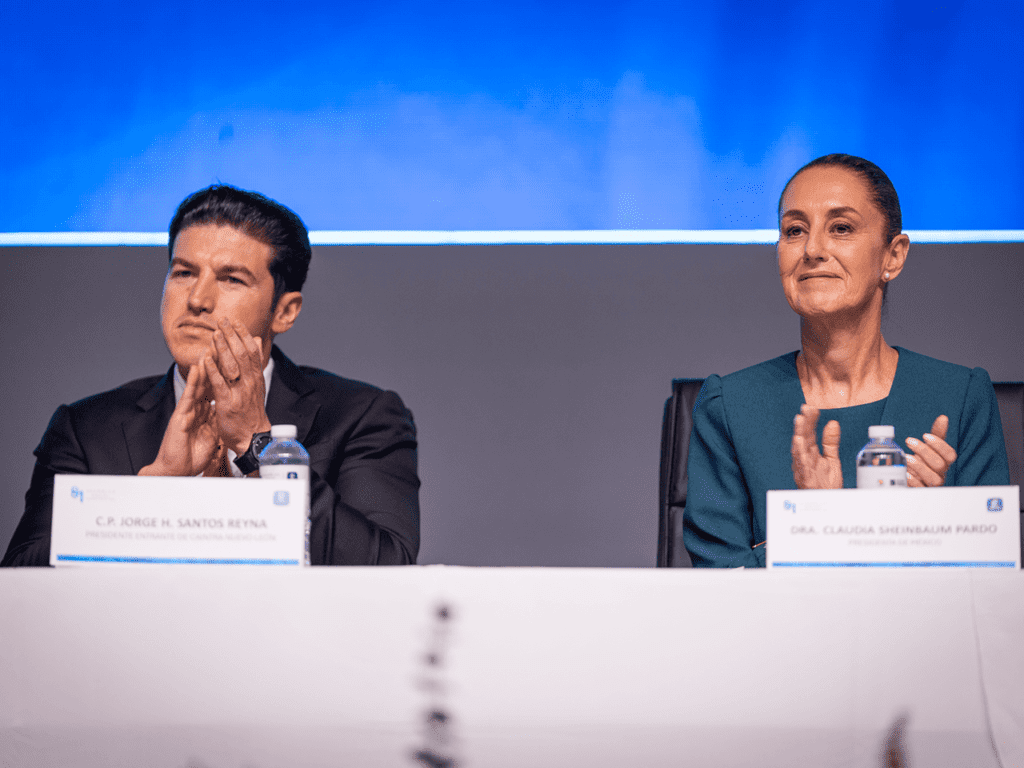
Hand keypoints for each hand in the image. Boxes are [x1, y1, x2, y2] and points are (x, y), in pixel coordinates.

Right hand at [140, 357, 218, 475]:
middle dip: (215, 365)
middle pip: (208, 383)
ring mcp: (188, 410)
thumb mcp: (211, 435)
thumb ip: (216, 421)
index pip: (215, 389)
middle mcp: (196, 408)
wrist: (178, 469)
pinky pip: (190, 395)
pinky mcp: (181, 416)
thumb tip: (225, 414)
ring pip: (198, 384)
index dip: (223, 375)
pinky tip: (198, 368)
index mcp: (204, 412)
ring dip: (204, 366)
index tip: (233, 360)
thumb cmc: (193, 455)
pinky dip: (194, 382)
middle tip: (222, 347)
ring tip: (209, 348)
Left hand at [204, 318, 271, 454]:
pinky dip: (213, 370)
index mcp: (257, 379)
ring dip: (223, 348)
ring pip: (233, 366)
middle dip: (233, 336)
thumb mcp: (257, 387)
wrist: (253, 439)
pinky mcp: (228, 404)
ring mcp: (240, 393)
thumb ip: (254, 365)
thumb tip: (255, 341)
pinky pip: (220, 384)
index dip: (244, 336)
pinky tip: (206, 358)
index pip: (252, 352)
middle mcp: (250, 384)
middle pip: (242, 355)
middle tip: (223, 321)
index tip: (236, 322)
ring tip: (215, 333)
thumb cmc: (252, 414)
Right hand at [791, 403, 842, 488]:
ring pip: (799, 449)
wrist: (828, 505)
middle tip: (806, 409)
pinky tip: (798, 443)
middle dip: (804, 423)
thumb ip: (830, 442)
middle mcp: (804, 459)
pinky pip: (801, 465)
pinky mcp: (805, 479)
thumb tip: (833, 423)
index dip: (810, 420)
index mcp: (810, 453)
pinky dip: (799, 454)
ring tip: (800, 420)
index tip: (811, 407)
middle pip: (803, 438)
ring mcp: (803, 469)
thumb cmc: (826, 484)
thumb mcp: (831, 459)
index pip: (809, 433)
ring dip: (799, 434)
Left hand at [905, 415, 956, 486]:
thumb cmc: (924, 462)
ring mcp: (932, 485)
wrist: (912, 480)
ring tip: (906, 457)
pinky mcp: (921, 492)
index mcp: (944, 462)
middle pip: (940, 465)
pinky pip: (921, 489)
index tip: (925, 435)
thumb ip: (937, 434)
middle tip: (909, 440)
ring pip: (933, 479)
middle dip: (925, 451)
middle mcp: (941, 474)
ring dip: (919, 467)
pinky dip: (913, 481)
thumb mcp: (929, 447)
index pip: (950, 455)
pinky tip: (905, 473)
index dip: (940, 445)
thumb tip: (943, 418)